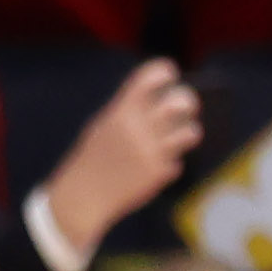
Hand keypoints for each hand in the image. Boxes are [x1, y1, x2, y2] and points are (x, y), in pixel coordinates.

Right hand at [42, 58, 203, 252]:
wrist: (80, 198)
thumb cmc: (91, 161)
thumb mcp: (102, 128)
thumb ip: (128, 112)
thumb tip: (162, 99)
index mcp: (120, 112)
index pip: (152, 77)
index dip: (165, 72)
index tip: (170, 75)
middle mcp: (138, 128)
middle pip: (181, 102)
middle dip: (188, 101)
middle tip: (186, 106)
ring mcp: (151, 151)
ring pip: (191, 131)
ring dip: (187, 132)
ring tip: (179, 136)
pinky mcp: (159, 173)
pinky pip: (178, 161)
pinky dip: (169, 163)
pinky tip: (154, 167)